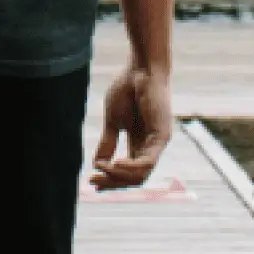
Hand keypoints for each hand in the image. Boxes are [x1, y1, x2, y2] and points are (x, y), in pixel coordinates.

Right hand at [90, 62, 171, 190]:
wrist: (140, 70)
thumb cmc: (127, 90)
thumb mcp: (112, 122)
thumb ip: (108, 143)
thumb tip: (98, 163)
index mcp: (140, 144)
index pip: (129, 172)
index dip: (111, 180)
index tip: (91, 182)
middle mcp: (151, 147)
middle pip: (135, 178)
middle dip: (113, 182)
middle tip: (93, 181)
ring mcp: (158, 143)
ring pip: (142, 174)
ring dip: (120, 176)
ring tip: (102, 170)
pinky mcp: (162, 136)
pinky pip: (148, 161)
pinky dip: (131, 167)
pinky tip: (115, 164)